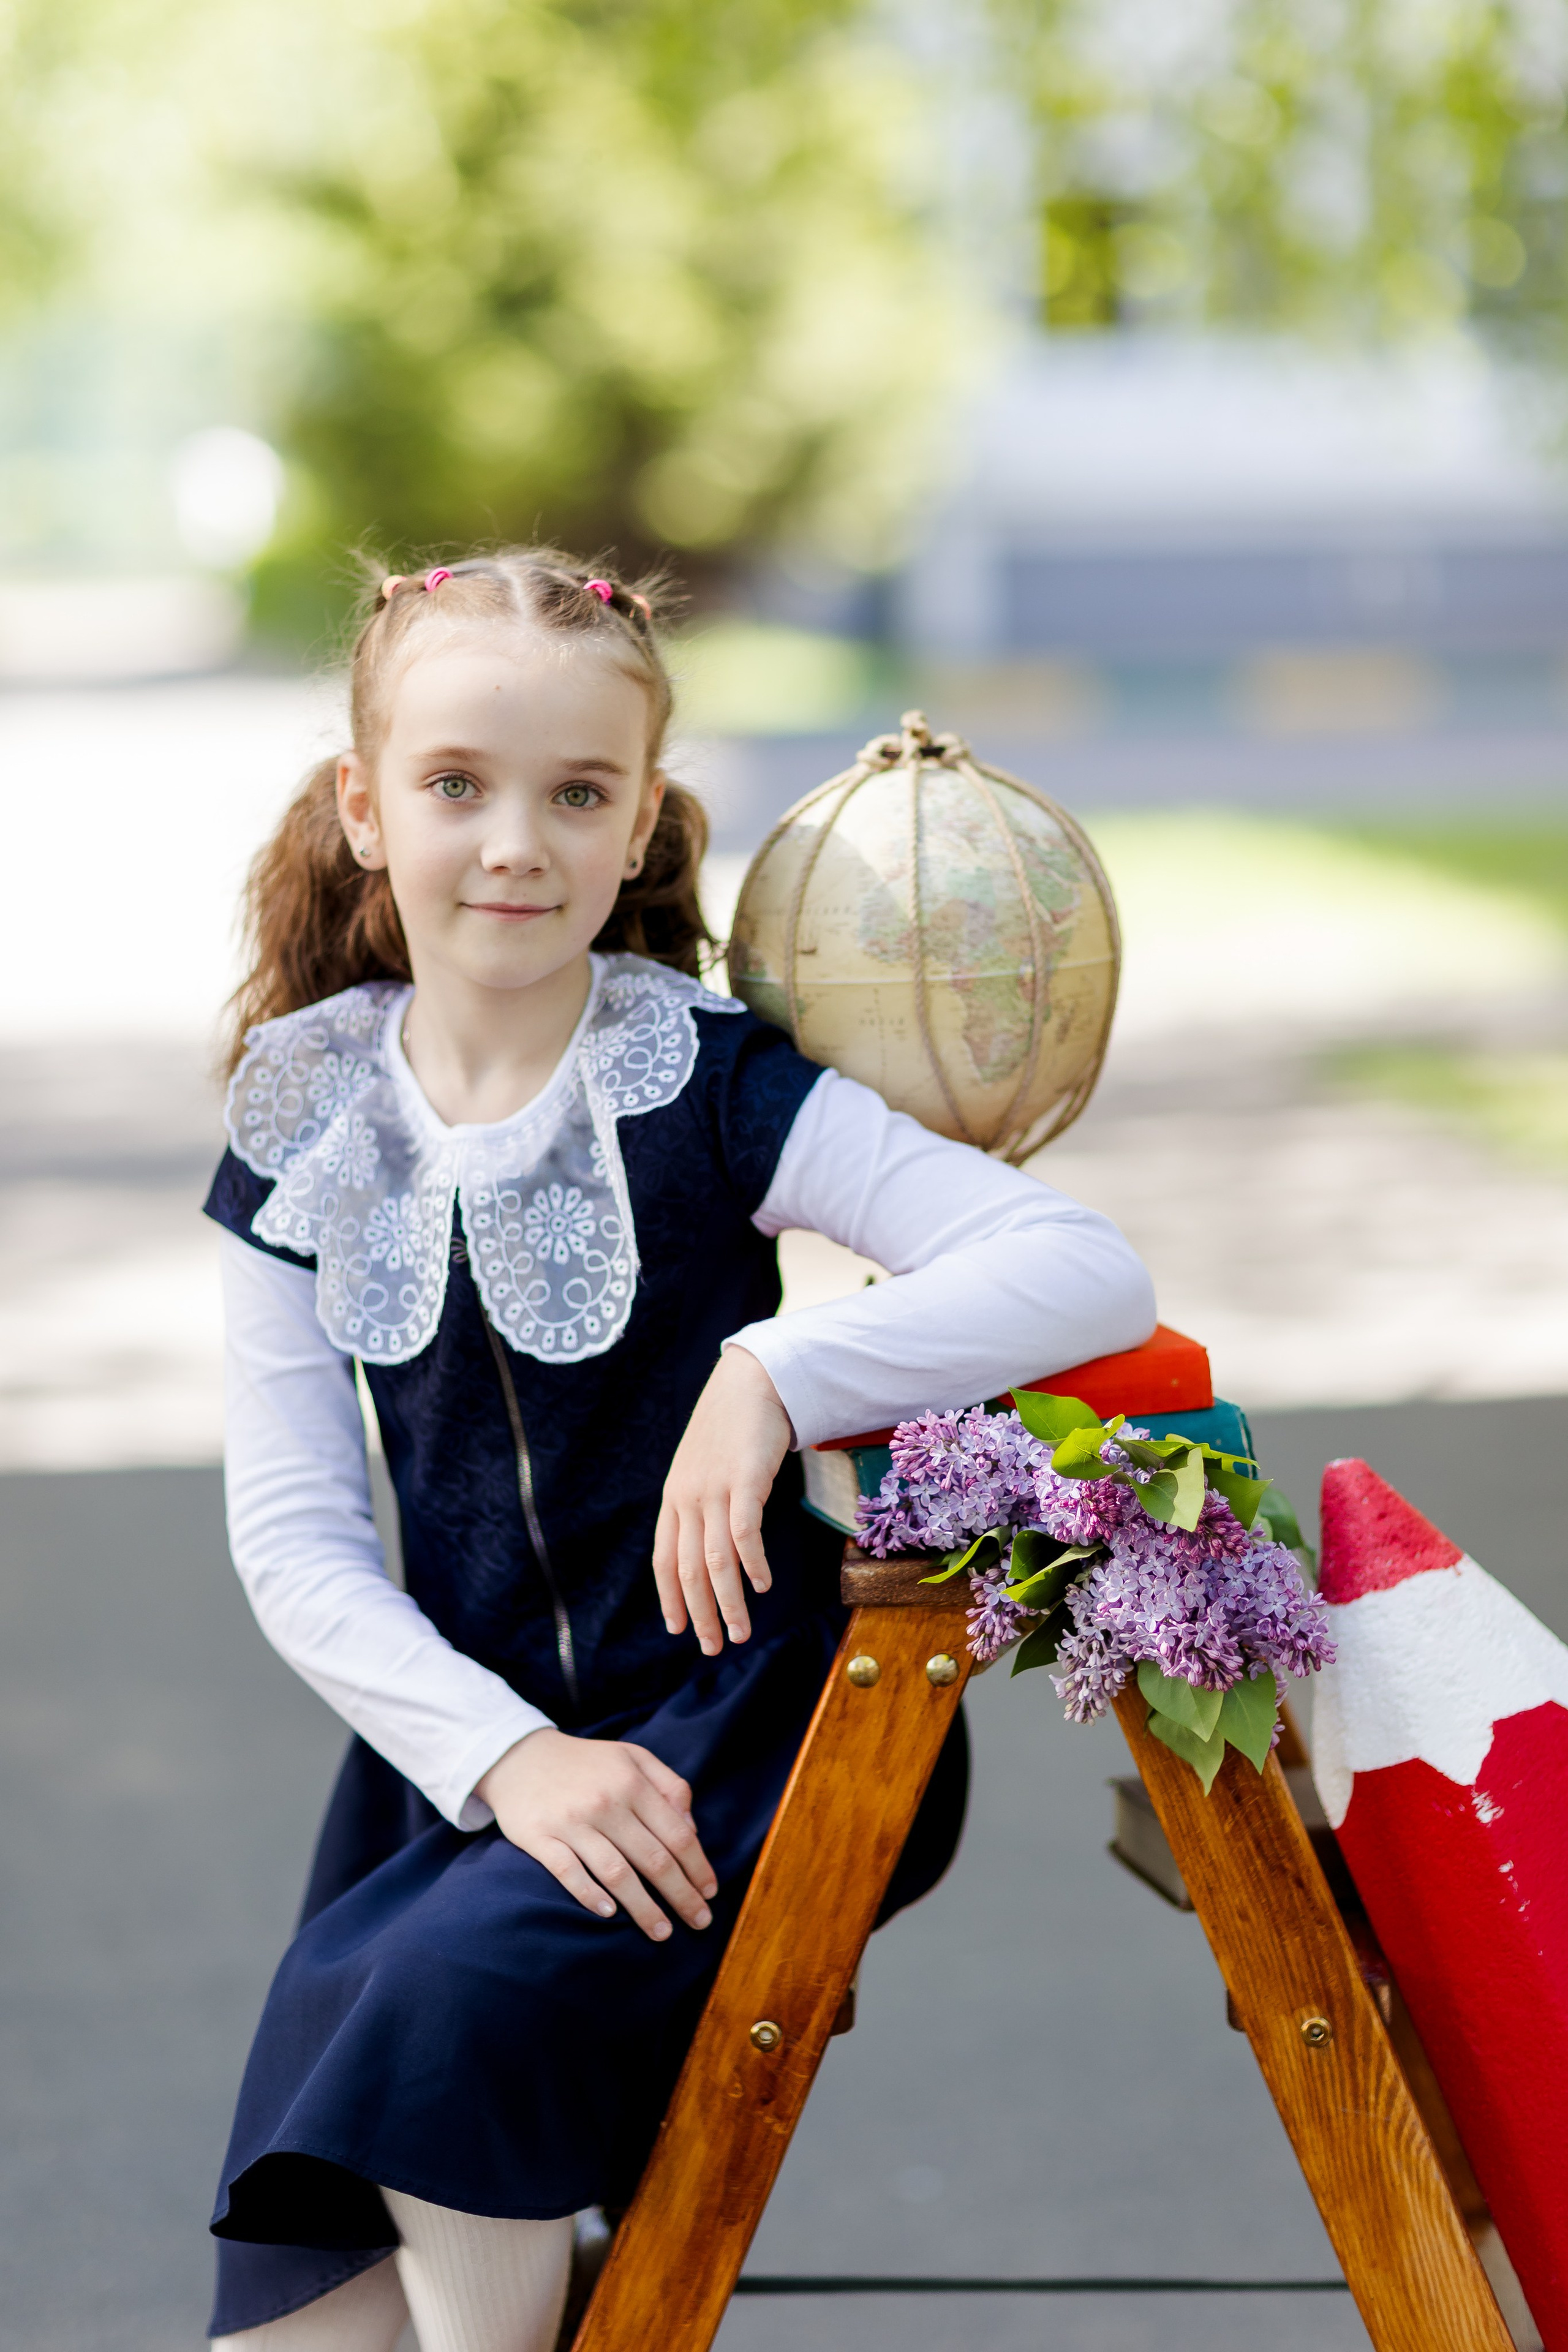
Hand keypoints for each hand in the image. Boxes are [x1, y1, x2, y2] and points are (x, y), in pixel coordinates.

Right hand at [476, 1729, 716, 1941]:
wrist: (520, 1757)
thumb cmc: (587, 1763)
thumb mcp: (633, 1757)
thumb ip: (669, 1786)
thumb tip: (692, 1828)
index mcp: (632, 1783)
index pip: (676, 1834)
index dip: (698, 1867)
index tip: (710, 1893)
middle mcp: (606, 1803)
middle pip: (653, 1859)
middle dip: (681, 1896)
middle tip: (700, 1922)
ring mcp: (571, 1822)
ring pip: (617, 1873)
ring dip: (643, 1908)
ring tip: (662, 1933)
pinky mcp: (539, 1838)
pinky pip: (568, 1873)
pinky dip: (590, 1895)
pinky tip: (609, 1914)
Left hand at [653, 1345, 792, 1655]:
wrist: (750, 1382)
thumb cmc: (730, 1430)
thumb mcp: (702, 1470)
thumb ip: (699, 1505)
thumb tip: (708, 1547)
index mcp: (674, 1499)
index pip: (663, 1560)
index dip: (670, 1597)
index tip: (678, 1629)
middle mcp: (687, 1498)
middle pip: (688, 1569)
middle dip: (700, 1614)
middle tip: (714, 1647)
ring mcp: (715, 1488)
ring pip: (716, 1559)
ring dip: (728, 1602)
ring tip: (741, 1632)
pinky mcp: (746, 1479)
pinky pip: (745, 1531)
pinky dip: (751, 1563)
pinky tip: (762, 1585)